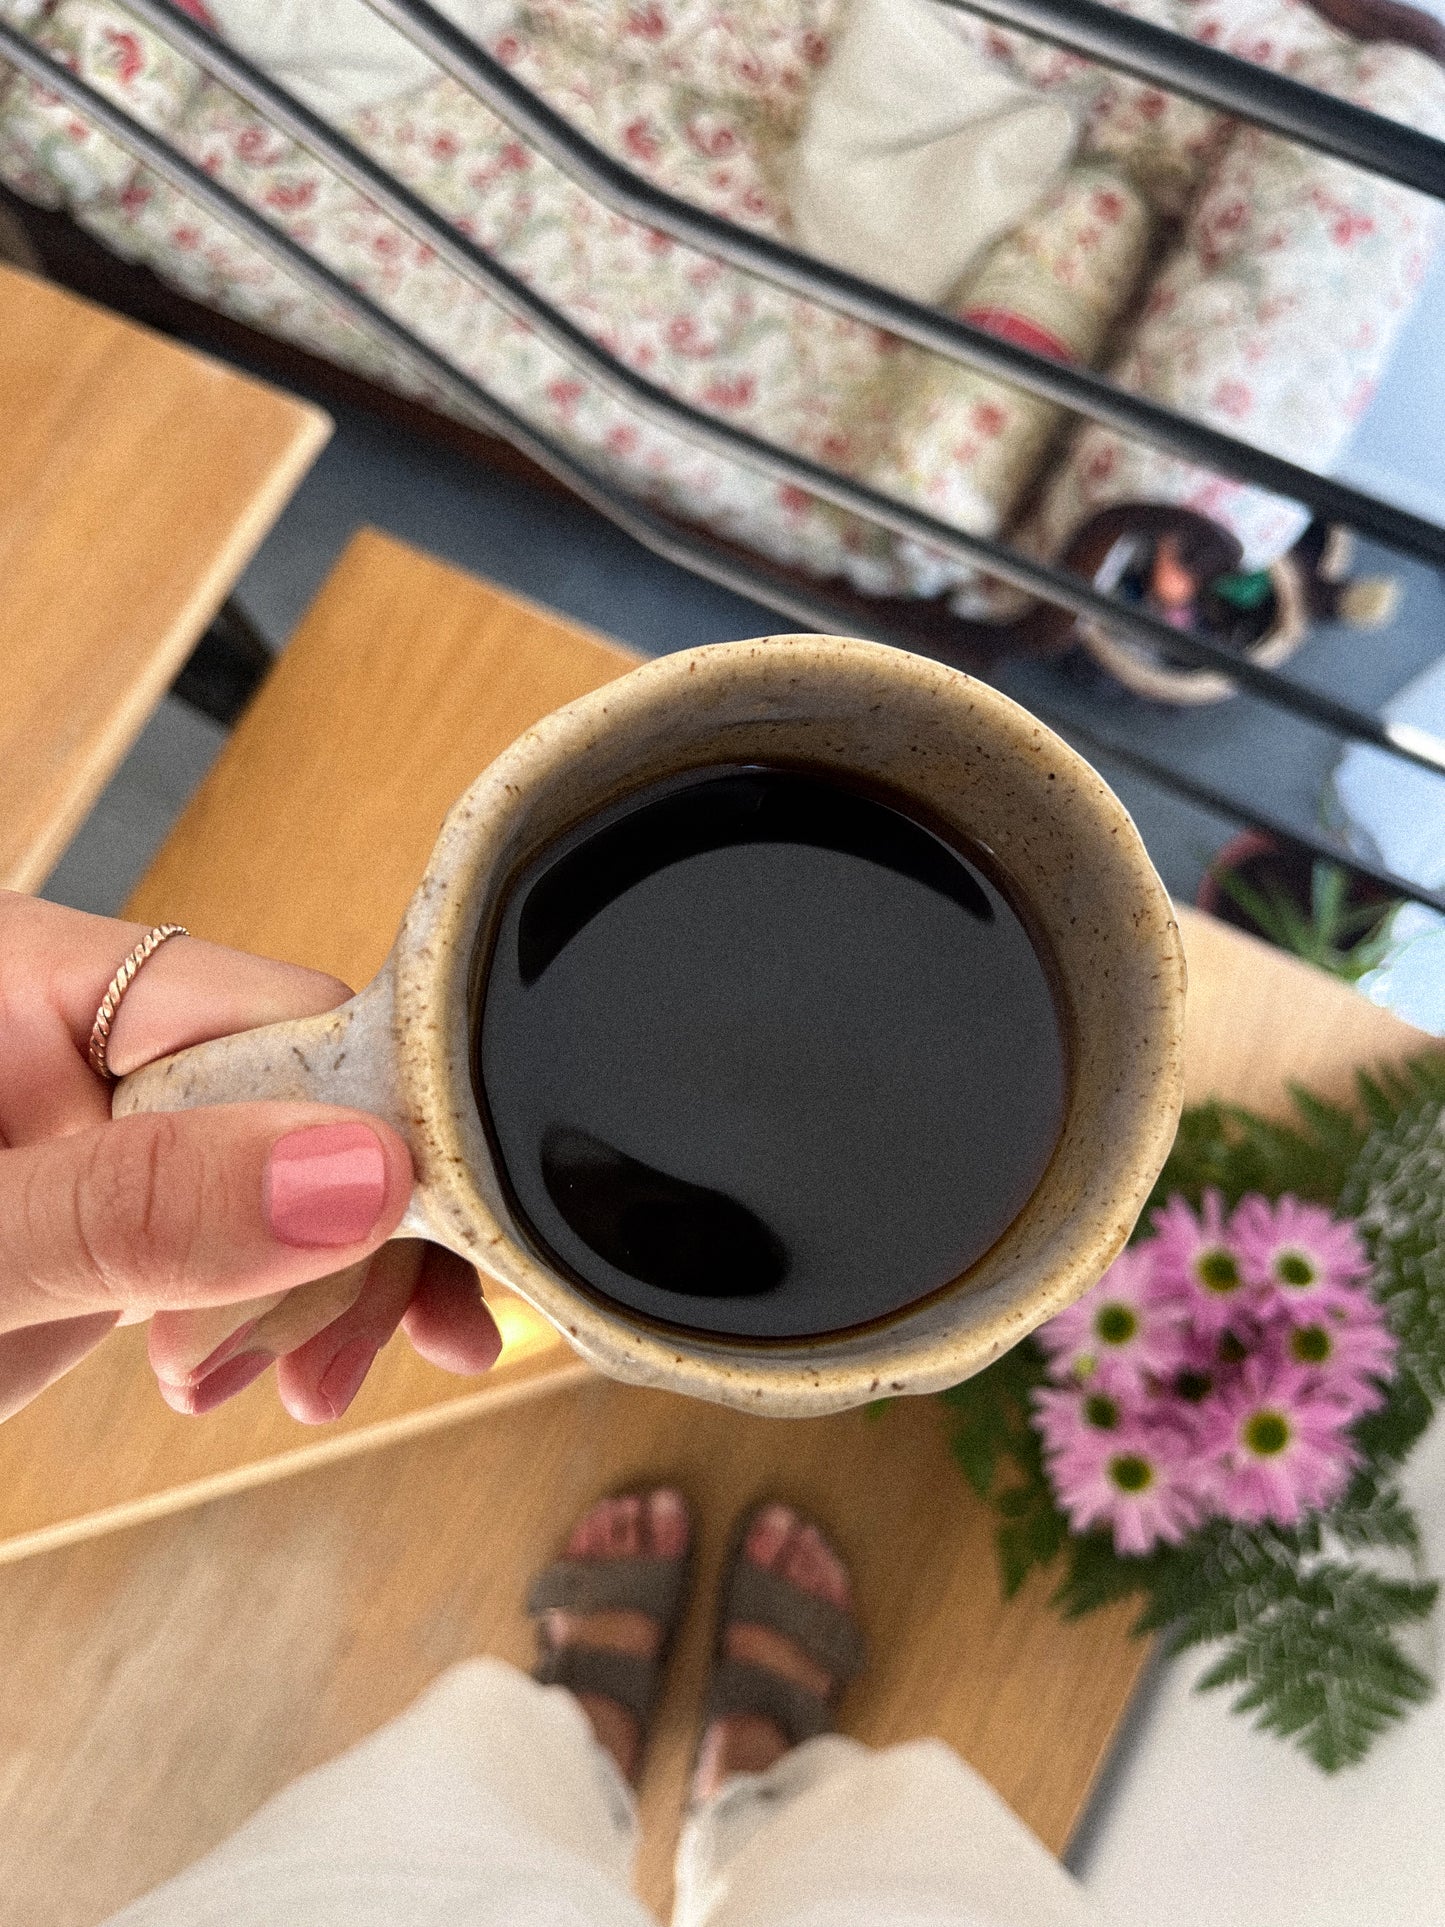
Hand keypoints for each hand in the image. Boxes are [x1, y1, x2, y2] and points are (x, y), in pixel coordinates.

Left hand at [0, 892, 501, 1424]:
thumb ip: (133, 1206)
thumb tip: (352, 1172)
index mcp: (33, 979)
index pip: (277, 1010)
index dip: (372, 1119)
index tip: (422, 1232)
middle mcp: (85, 1035)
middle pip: (309, 1094)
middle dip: (351, 1234)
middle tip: (343, 1350)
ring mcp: (109, 1126)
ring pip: (298, 1172)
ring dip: (332, 1288)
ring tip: (313, 1383)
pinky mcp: (125, 1205)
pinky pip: (251, 1232)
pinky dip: (288, 1309)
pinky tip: (305, 1366)